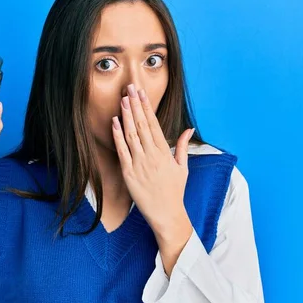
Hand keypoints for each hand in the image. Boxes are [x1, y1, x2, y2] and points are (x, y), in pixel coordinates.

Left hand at [111, 84, 194, 272]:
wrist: (167, 214)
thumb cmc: (175, 191)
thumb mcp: (182, 167)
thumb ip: (183, 146)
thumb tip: (188, 129)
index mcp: (165, 152)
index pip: (154, 124)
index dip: (147, 107)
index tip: (141, 93)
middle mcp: (152, 156)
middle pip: (142, 125)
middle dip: (135, 105)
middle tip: (129, 88)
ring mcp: (140, 164)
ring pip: (131, 135)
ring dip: (126, 116)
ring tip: (122, 100)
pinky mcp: (129, 174)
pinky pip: (122, 151)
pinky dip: (118, 136)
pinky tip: (114, 122)